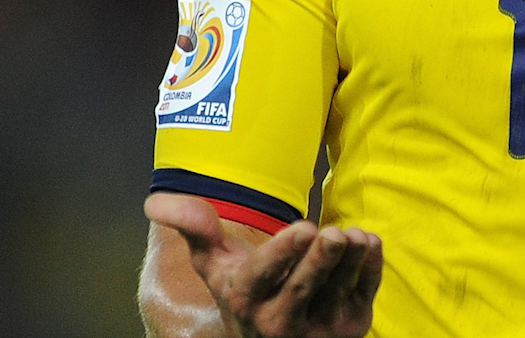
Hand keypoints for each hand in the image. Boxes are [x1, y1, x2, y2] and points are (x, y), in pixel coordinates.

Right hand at [144, 192, 382, 337]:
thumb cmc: (245, 291)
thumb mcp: (214, 264)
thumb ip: (194, 228)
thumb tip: (155, 200)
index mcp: (244, 299)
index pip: (263, 278)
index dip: (283, 254)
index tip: (303, 228)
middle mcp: (279, 321)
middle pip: (304, 288)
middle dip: (320, 260)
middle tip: (333, 233)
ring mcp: (318, 328)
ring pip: (338, 291)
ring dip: (349, 261)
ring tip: (352, 235)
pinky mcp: (351, 326)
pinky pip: (365, 295)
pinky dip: (370, 269)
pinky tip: (368, 243)